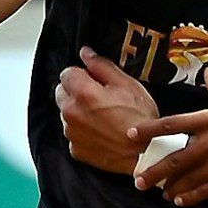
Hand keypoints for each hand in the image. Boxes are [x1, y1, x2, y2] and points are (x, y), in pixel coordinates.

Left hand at [55, 48, 158, 173]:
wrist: (146, 153)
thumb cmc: (141, 119)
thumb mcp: (128, 84)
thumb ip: (102, 66)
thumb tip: (86, 53)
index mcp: (83, 93)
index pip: (66, 73)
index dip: (82, 73)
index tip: (94, 80)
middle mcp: (71, 113)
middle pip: (62, 92)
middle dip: (76, 91)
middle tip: (100, 98)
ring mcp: (72, 133)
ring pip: (67, 113)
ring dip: (78, 111)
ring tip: (103, 117)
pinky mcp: (76, 149)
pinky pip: (73, 133)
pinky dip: (83, 130)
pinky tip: (101, 131)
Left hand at [129, 69, 207, 207]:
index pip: (172, 124)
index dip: (149, 130)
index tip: (132, 135)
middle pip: (174, 158)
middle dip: (153, 171)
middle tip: (138, 180)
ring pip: (186, 178)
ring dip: (170, 187)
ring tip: (159, 192)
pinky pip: (204, 190)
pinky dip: (190, 197)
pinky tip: (180, 200)